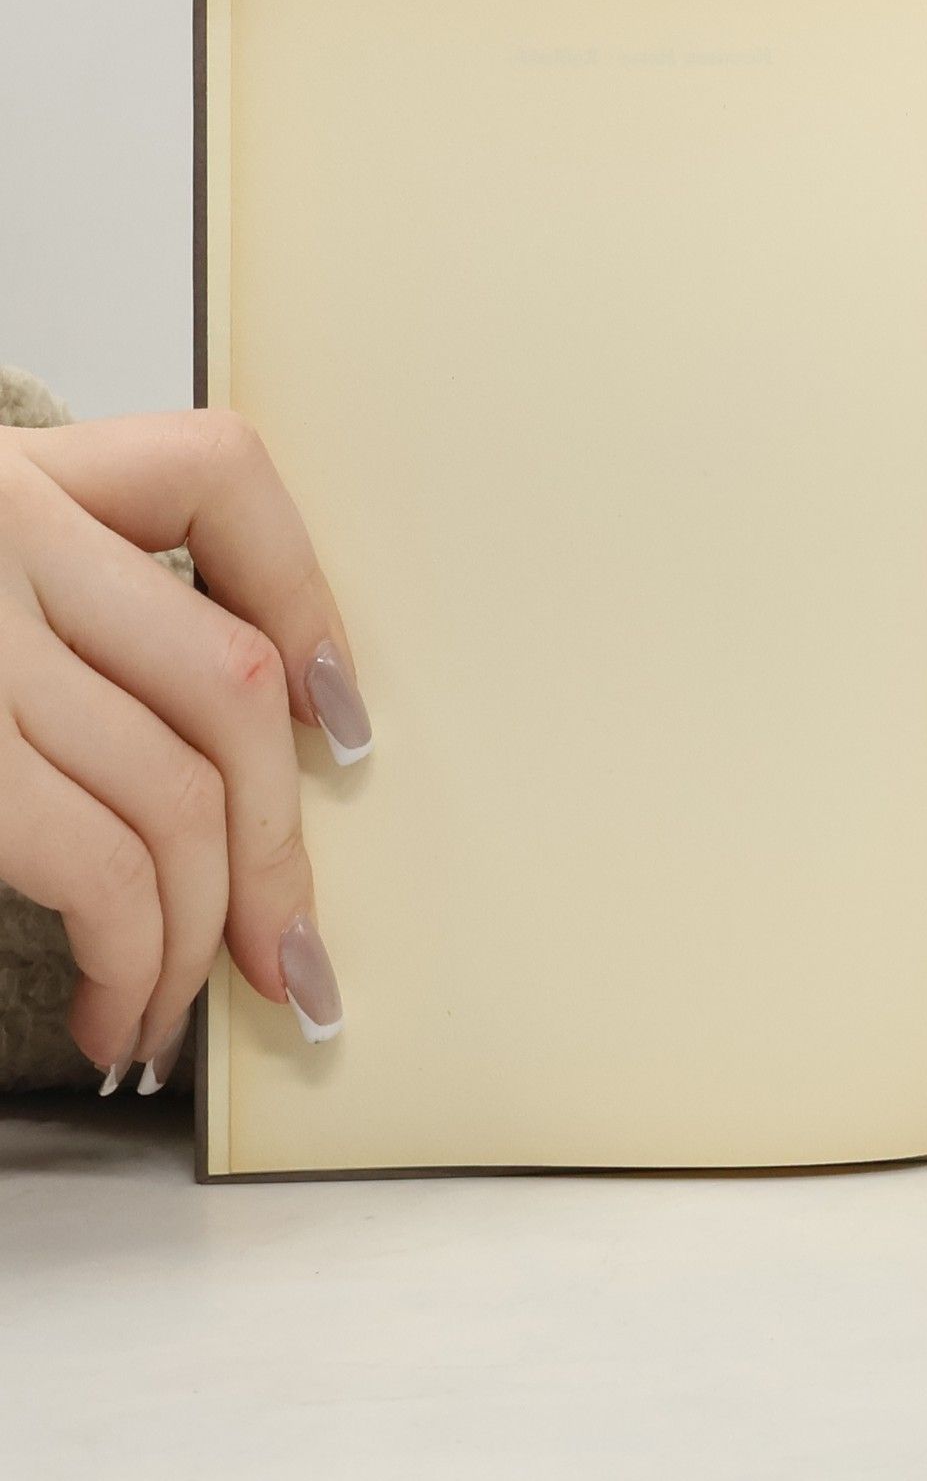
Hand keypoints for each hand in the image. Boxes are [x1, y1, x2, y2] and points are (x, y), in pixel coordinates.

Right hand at [0, 410, 367, 1091]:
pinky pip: (96, 855)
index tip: (340, 716)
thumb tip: (249, 745)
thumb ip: (57, 610)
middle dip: (281, 849)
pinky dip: (136, 951)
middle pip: (228, 684)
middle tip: (290, 956)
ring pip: (179, 788)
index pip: (218, 476)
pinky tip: (117, 1000)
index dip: (308, 597)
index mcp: (4, 473)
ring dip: (206, 930)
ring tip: (175, 1007)